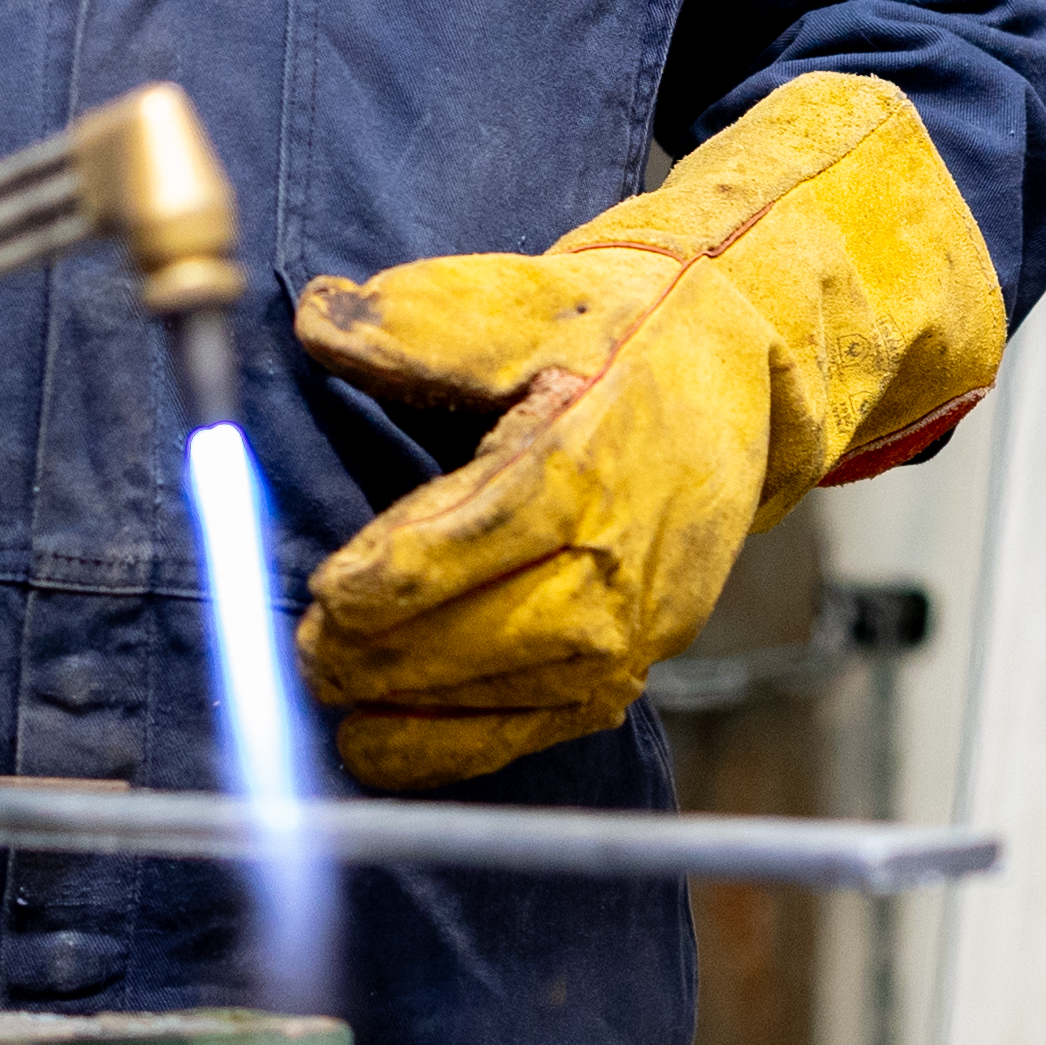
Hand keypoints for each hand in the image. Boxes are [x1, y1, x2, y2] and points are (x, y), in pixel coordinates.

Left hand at [295, 75, 1003, 788]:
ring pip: (523, 689)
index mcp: (582, 458)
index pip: (474, 536)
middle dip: (391, 655)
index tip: (323, 592)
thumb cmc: (613, 329)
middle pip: (494, 631)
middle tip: (312, 656)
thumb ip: (413, 319)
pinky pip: (555, 719)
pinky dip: (471, 746)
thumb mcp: (518, 298)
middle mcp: (621, 552)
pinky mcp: (647, 649)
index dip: (391, 577)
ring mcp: (642, 614)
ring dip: (422, 710)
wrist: (734, 364)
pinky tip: (392, 745)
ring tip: (341, 702)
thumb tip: (316, 321)